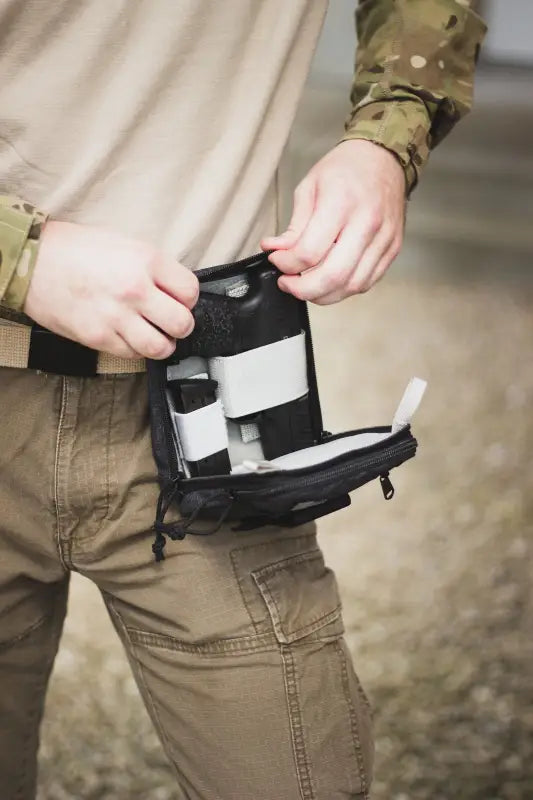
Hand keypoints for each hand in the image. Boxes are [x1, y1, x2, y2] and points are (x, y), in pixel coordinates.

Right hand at [24, 221, 198, 358]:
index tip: (179, 301)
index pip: (190, 292)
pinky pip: (132, 354)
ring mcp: (117, 316)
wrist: (33, 261)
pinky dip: (135, 350)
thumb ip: (152, 267)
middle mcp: (135, 289)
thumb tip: (174, 288)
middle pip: (182, 323)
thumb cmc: (74, 249)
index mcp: (145, 260)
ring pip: (161, 347)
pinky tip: (128, 336)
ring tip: (154, 335)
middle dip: (180, 325)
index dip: (188, 300)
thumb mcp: (123, 244)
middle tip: (170, 322)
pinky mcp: (99, 337)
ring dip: (162, 344)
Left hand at [261, 139, 405, 304]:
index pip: (309, 252)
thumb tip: (275, 251)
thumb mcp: (309, 188)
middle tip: (287, 283)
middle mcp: (367, 223)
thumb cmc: (345, 169)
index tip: (277, 260)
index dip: (287, 264)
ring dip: (323, 294)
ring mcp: (384, 239)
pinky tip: (329, 281)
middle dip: (303, 289)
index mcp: (341, 203)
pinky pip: (367, 282)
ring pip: (351, 285)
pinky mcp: (393, 249)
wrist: (384, 158)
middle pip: (333, 276)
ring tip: (306, 286)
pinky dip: (344, 289)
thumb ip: (293, 227)